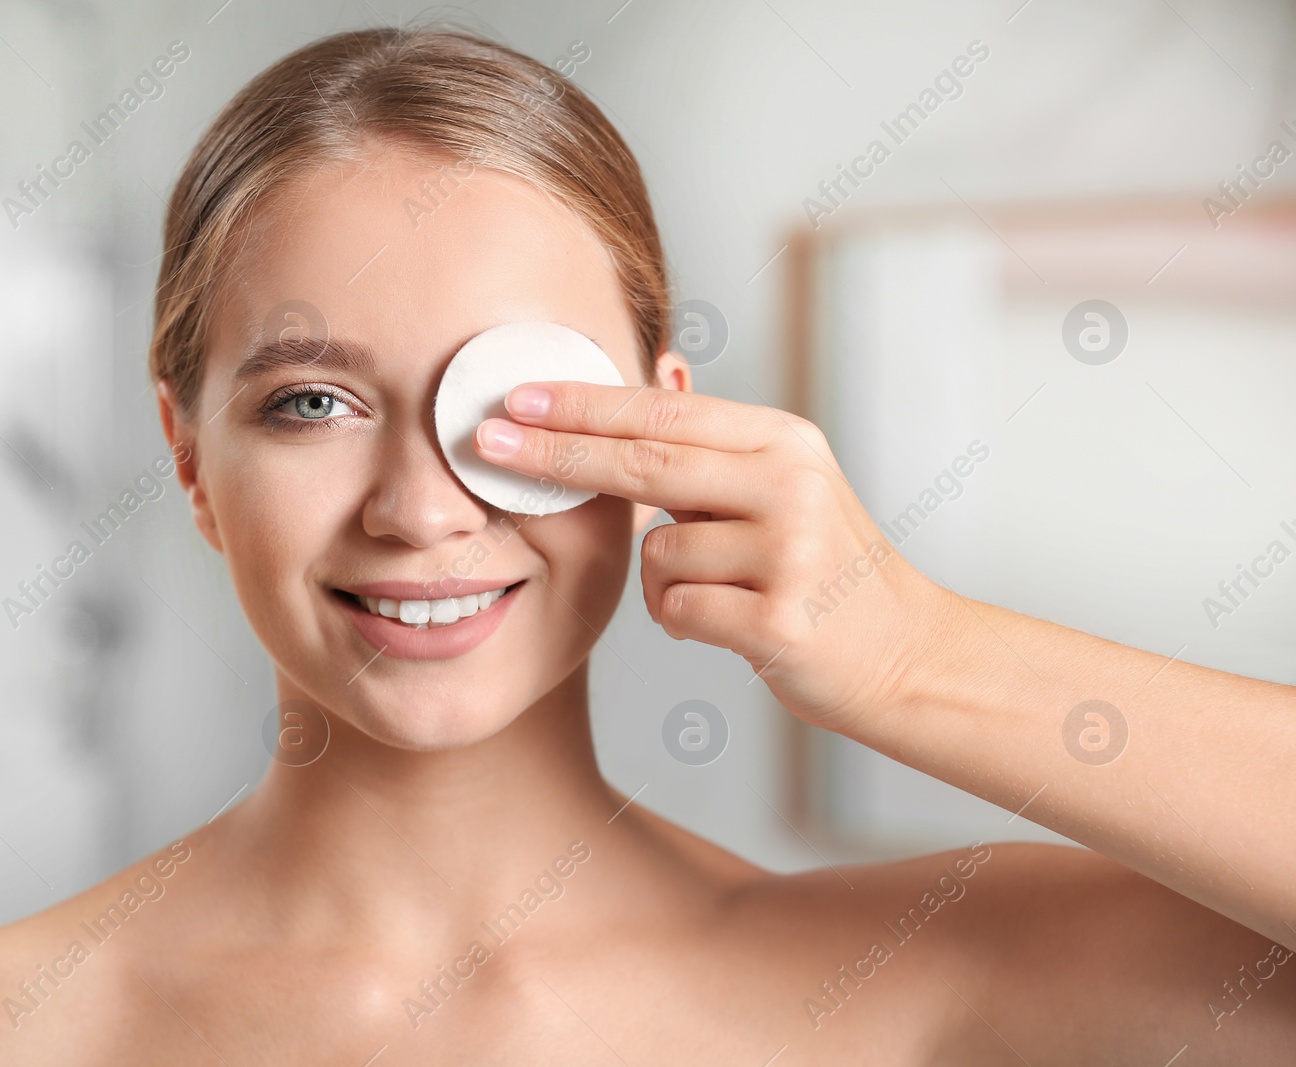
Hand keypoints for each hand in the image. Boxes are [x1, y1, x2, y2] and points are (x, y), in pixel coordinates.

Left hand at [473, 382, 956, 732]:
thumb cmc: (826, 570)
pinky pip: (676, 610)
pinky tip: (729, 624)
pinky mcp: (778, 620)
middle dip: (556, 453)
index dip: (582, 404)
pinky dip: (683, 620)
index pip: (663, 413)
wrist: (907, 655)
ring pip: (656, 553)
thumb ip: (713, 445)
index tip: (514, 397)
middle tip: (487, 443)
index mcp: (784, 442)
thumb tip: (645, 378)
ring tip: (720, 591)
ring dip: (663, 579)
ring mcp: (787, 553)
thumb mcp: (785, 485)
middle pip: (644, 462)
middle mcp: (789, 485)